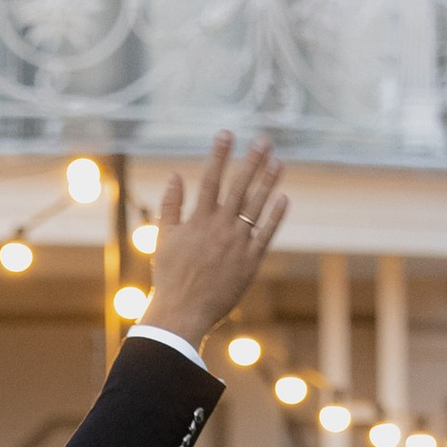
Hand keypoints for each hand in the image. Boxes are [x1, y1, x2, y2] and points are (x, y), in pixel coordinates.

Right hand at [136, 134, 288, 347]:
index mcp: (198, 221)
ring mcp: (237, 244)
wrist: (182, 313)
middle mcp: (220, 228)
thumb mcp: (163, 239)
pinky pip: (266, 234)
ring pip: (256, 206)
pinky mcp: (250, 261)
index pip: (210, 179)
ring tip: (278, 162)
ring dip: (268, 182)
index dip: (219, 154)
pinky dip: (275, 216)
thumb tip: (175, 176)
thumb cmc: (170, 277)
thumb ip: (171, 206)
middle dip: (251, 161)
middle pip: (238, 187)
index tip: (227, 133)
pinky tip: (283, 198)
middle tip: (264, 140)